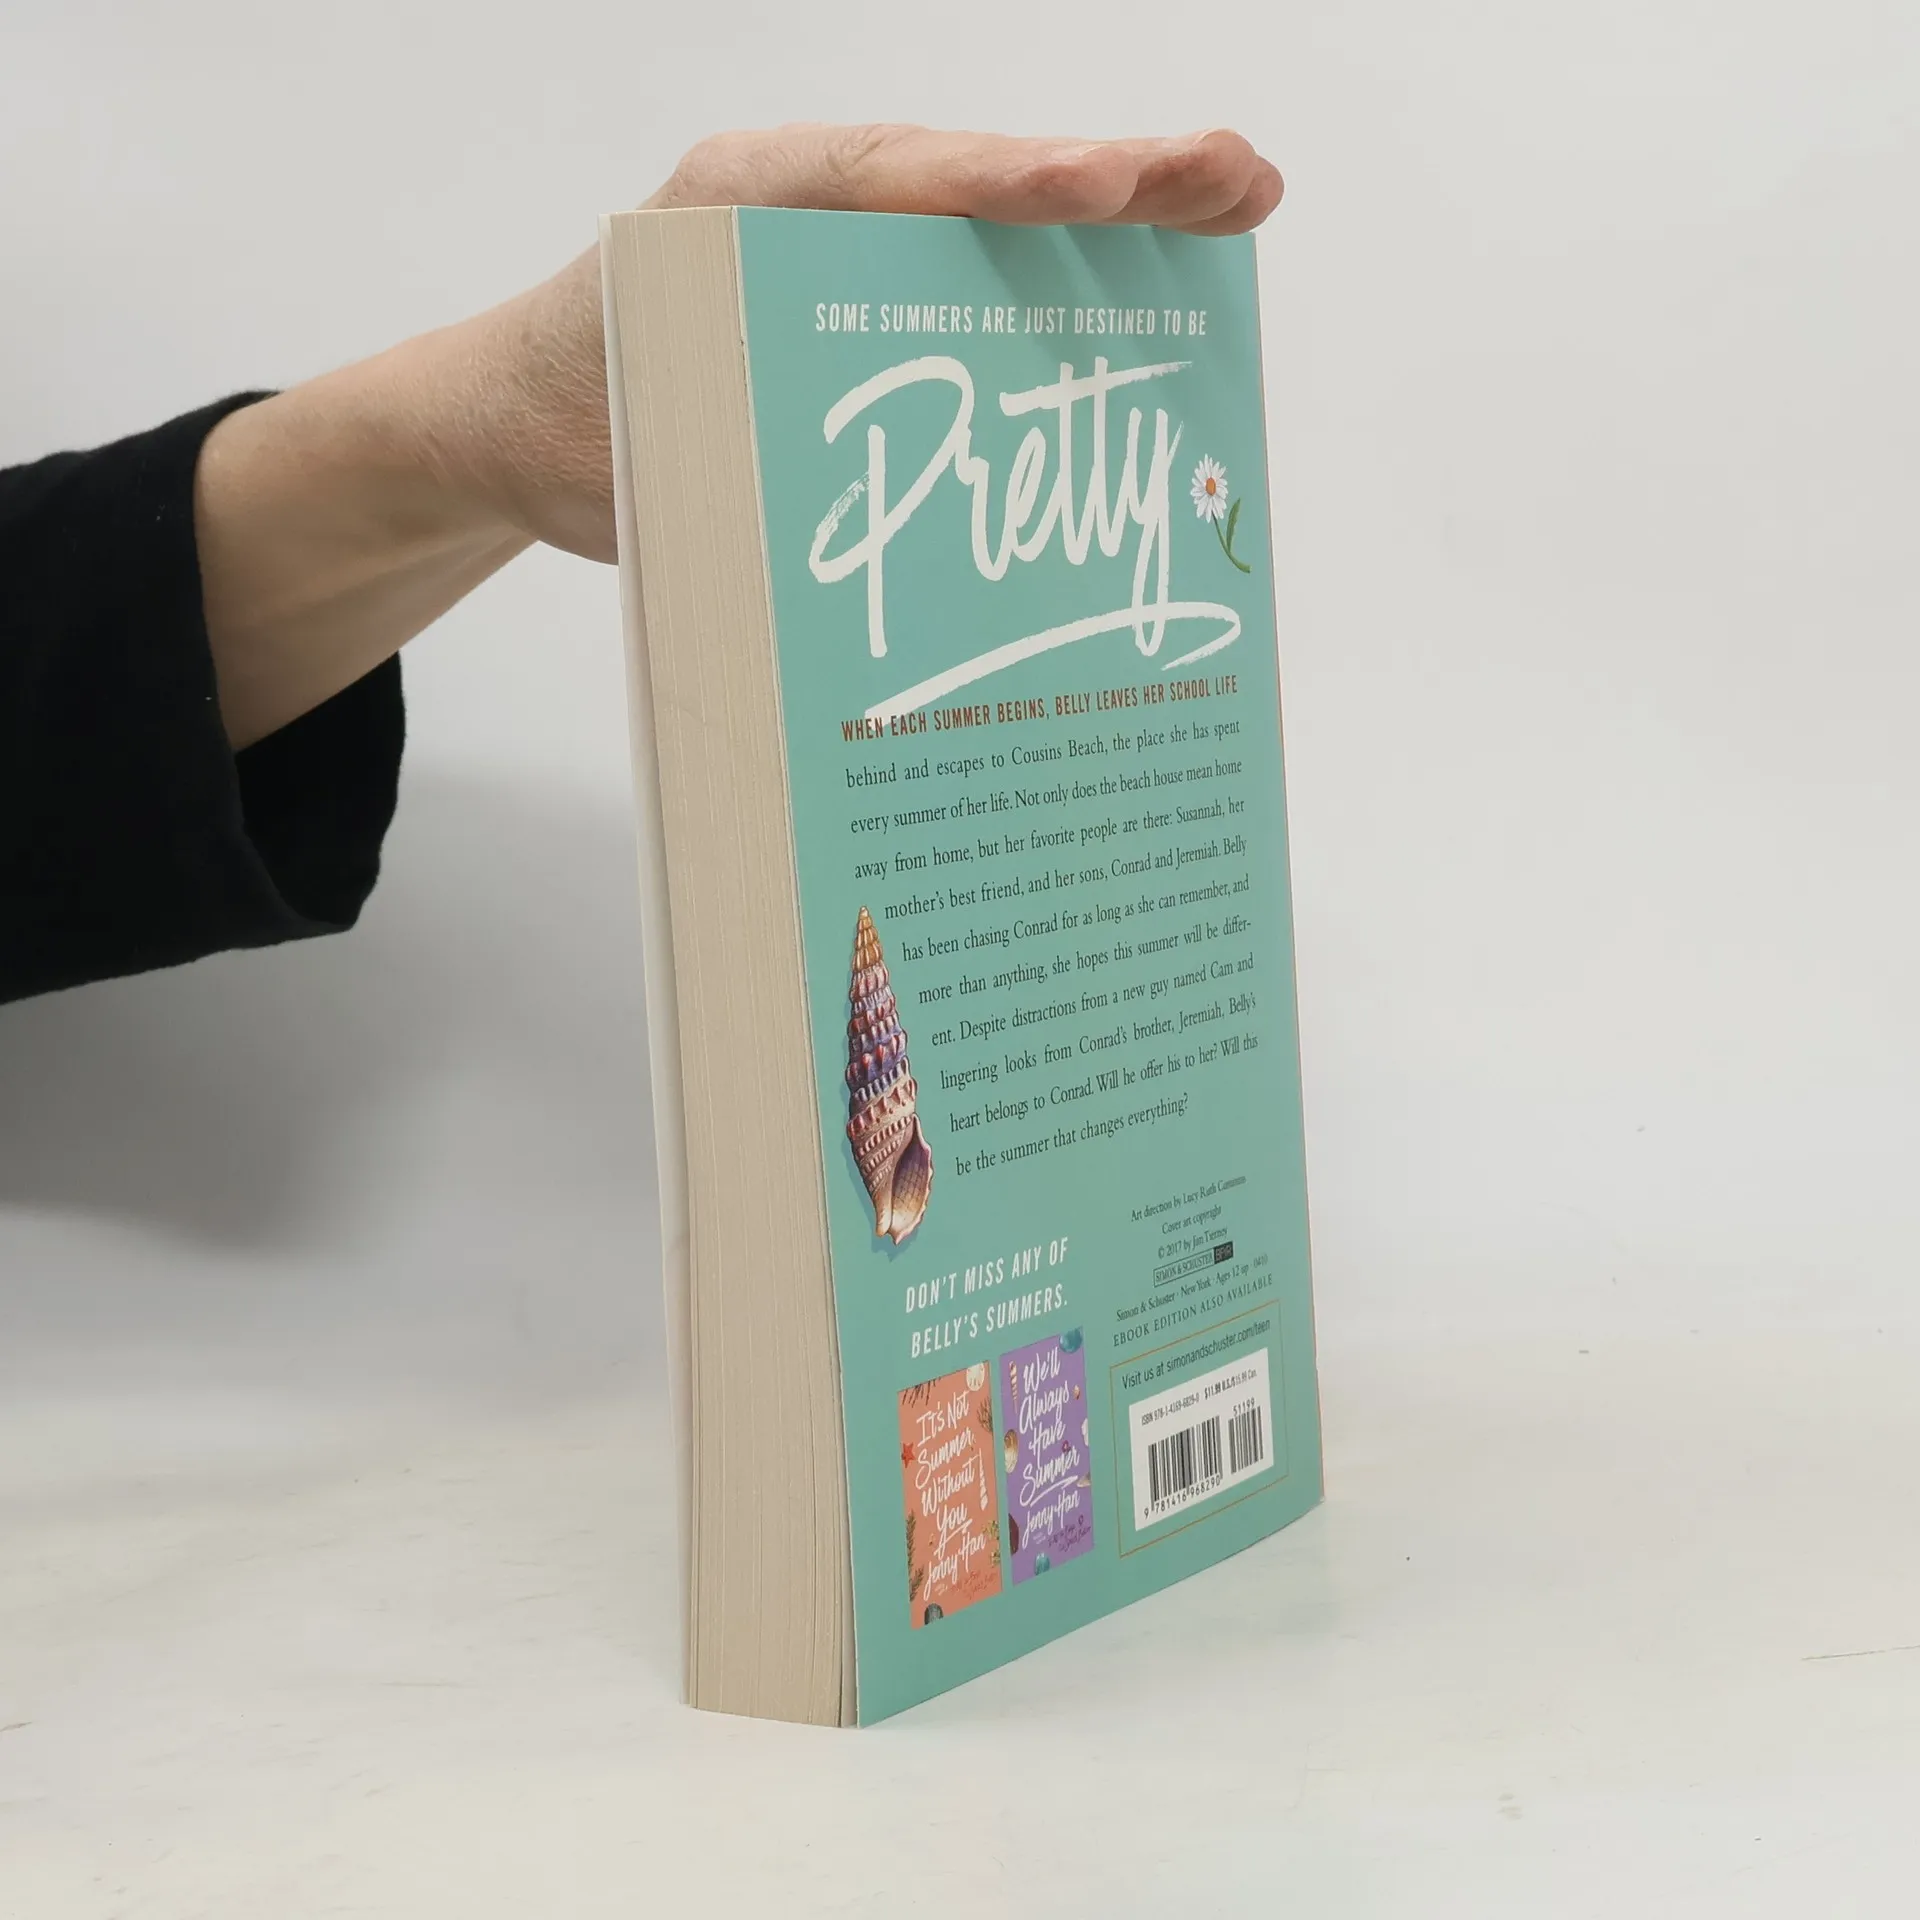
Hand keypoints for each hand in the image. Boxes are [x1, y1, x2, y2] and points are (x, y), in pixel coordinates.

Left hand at [460, 125, 1285, 563]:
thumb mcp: (640, 411)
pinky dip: (1068, 288)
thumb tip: (863, 497)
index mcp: (752, 204)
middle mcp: (817, 213)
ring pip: (1000, 229)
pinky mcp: (868, 310)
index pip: (898, 181)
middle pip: (985, 182)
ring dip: (1122, 225)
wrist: (520, 425)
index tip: (1097, 186)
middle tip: (1238, 177)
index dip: (1004, 186)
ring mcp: (851, 256)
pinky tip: (1150, 310)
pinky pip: (979, 288)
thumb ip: (734, 417)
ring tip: (1237, 209)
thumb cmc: (567, 407)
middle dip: (1119, 177)